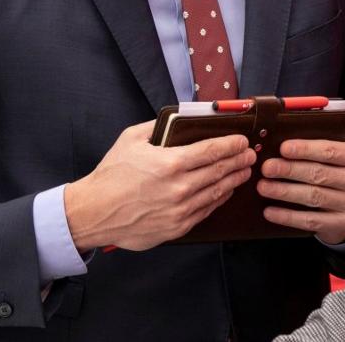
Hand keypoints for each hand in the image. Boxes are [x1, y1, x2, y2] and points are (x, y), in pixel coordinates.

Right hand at [64, 121, 255, 252]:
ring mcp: (180, 210)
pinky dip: (219, 199)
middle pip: (220, 171)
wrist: (94, 212)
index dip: (231, 144)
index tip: (242, 140)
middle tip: (250, 154)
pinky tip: (225, 191)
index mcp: (170, 163)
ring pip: (217, 192)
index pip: (212, 151)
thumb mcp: (131, 139)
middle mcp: (179, 188)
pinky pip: (206, 210)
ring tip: (244, 171)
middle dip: (239, 160)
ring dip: (234, 180)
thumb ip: (157, 126)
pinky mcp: (177, 227)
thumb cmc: (111, 175)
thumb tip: (178, 118)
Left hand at [257, 138, 344, 244]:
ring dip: (285, 192)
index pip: (330, 151)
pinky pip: (311, 220)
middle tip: (267, 168)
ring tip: (263, 187)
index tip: (283, 148)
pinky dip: (288, 216)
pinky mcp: (343, 224)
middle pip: (320, 174)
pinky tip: (270, 211)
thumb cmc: (337, 171)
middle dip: (289, 170)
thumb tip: (281, 143)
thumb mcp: (337, 155)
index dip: (305, 149)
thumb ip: (317, 147)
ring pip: (314, 197)